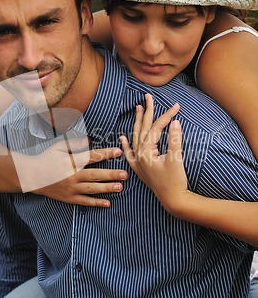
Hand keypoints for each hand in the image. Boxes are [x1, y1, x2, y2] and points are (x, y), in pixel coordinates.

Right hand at [33, 146, 127, 206]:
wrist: (31, 176)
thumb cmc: (46, 159)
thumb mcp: (58, 147)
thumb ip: (74, 143)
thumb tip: (89, 140)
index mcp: (71, 161)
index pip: (92, 156)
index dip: (106, 154)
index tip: (118, 151)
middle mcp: (72, 175)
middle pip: (95, 174)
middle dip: (111, 174)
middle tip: (125, 174)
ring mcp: (71, 188)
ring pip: (92, 189)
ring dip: (107, 188)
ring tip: (120, 187)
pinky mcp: (69, 198)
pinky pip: (85, 201)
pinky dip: (96, 203)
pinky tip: (108, 203)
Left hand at [120, 94, 189, 213]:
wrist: (173, 201)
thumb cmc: (175, 181)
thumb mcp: (176, 159)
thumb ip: (175, 140)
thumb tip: (175, 122)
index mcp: (146, 152)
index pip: (155, 128)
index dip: (166, 116)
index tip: (176, 106)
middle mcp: (139, 156)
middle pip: (142, 129)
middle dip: (146, 112)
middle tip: (148, 97)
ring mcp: (138, 162)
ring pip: (135, 138)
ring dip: (137, 123)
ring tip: (137, 109)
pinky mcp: (140, 169)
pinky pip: (129, 154)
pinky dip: (125, 145)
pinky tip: (122, 137)